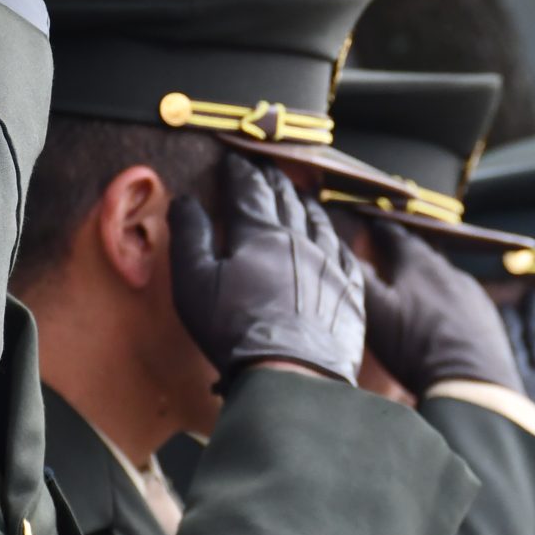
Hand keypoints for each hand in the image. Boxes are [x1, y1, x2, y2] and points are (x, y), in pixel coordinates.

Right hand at [168, 154, 365, 384]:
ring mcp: (329, 266)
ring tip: (301, 194)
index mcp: (259, 235)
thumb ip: (189, 236)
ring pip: (319, 222)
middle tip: (267, 169)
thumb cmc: (235, 331)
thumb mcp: (195, 282)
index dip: (239, 173)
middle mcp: (299, 241)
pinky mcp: (350, 293)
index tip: (234, 160)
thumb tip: (185, 201)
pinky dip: (336, 238)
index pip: (248, 191)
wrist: (292, 373)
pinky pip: (345, 254)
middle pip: (286, 200)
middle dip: (273, 181)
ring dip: (307, 204)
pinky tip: (334, 238)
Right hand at [349, 214, 521, 392]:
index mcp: (418, 264)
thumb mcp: (376, 313)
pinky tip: (441, 314)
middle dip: (405, 251)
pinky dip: (446, 298)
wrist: (471, 382)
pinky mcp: (486, 316)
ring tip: (412, 286)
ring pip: (444, 275)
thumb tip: (343, 251)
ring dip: (427, 276)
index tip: (370, 224)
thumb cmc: (416, 346)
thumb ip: (359, 278)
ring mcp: (472, 293)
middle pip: (423, 253)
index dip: (380, 229)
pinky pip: (462, 297)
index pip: (395, 235)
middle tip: (388, 254)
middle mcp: (448, 270)